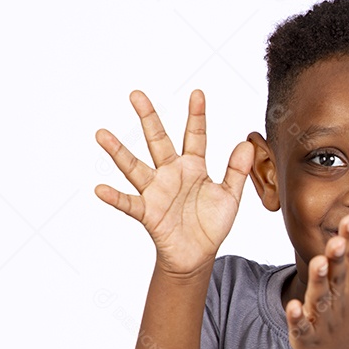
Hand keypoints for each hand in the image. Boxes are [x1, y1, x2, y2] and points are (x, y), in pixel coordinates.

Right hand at [94, 89, 253, 277]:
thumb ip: (237, 171)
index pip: (195, 136)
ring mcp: (157, 191)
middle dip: (148, 118)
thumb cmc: (211, 223)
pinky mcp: (148, 212)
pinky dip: (114, 197)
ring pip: (135, 167)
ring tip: (102, 134)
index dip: (196, 116)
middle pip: (158, 141)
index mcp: (193, 167)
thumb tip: (247, 144)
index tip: (197, 94)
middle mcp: (171, 173)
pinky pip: (129, 203)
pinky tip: (100, 190)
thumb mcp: (230, 196)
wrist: (198, 254)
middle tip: (136, 94)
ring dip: (118, 152)